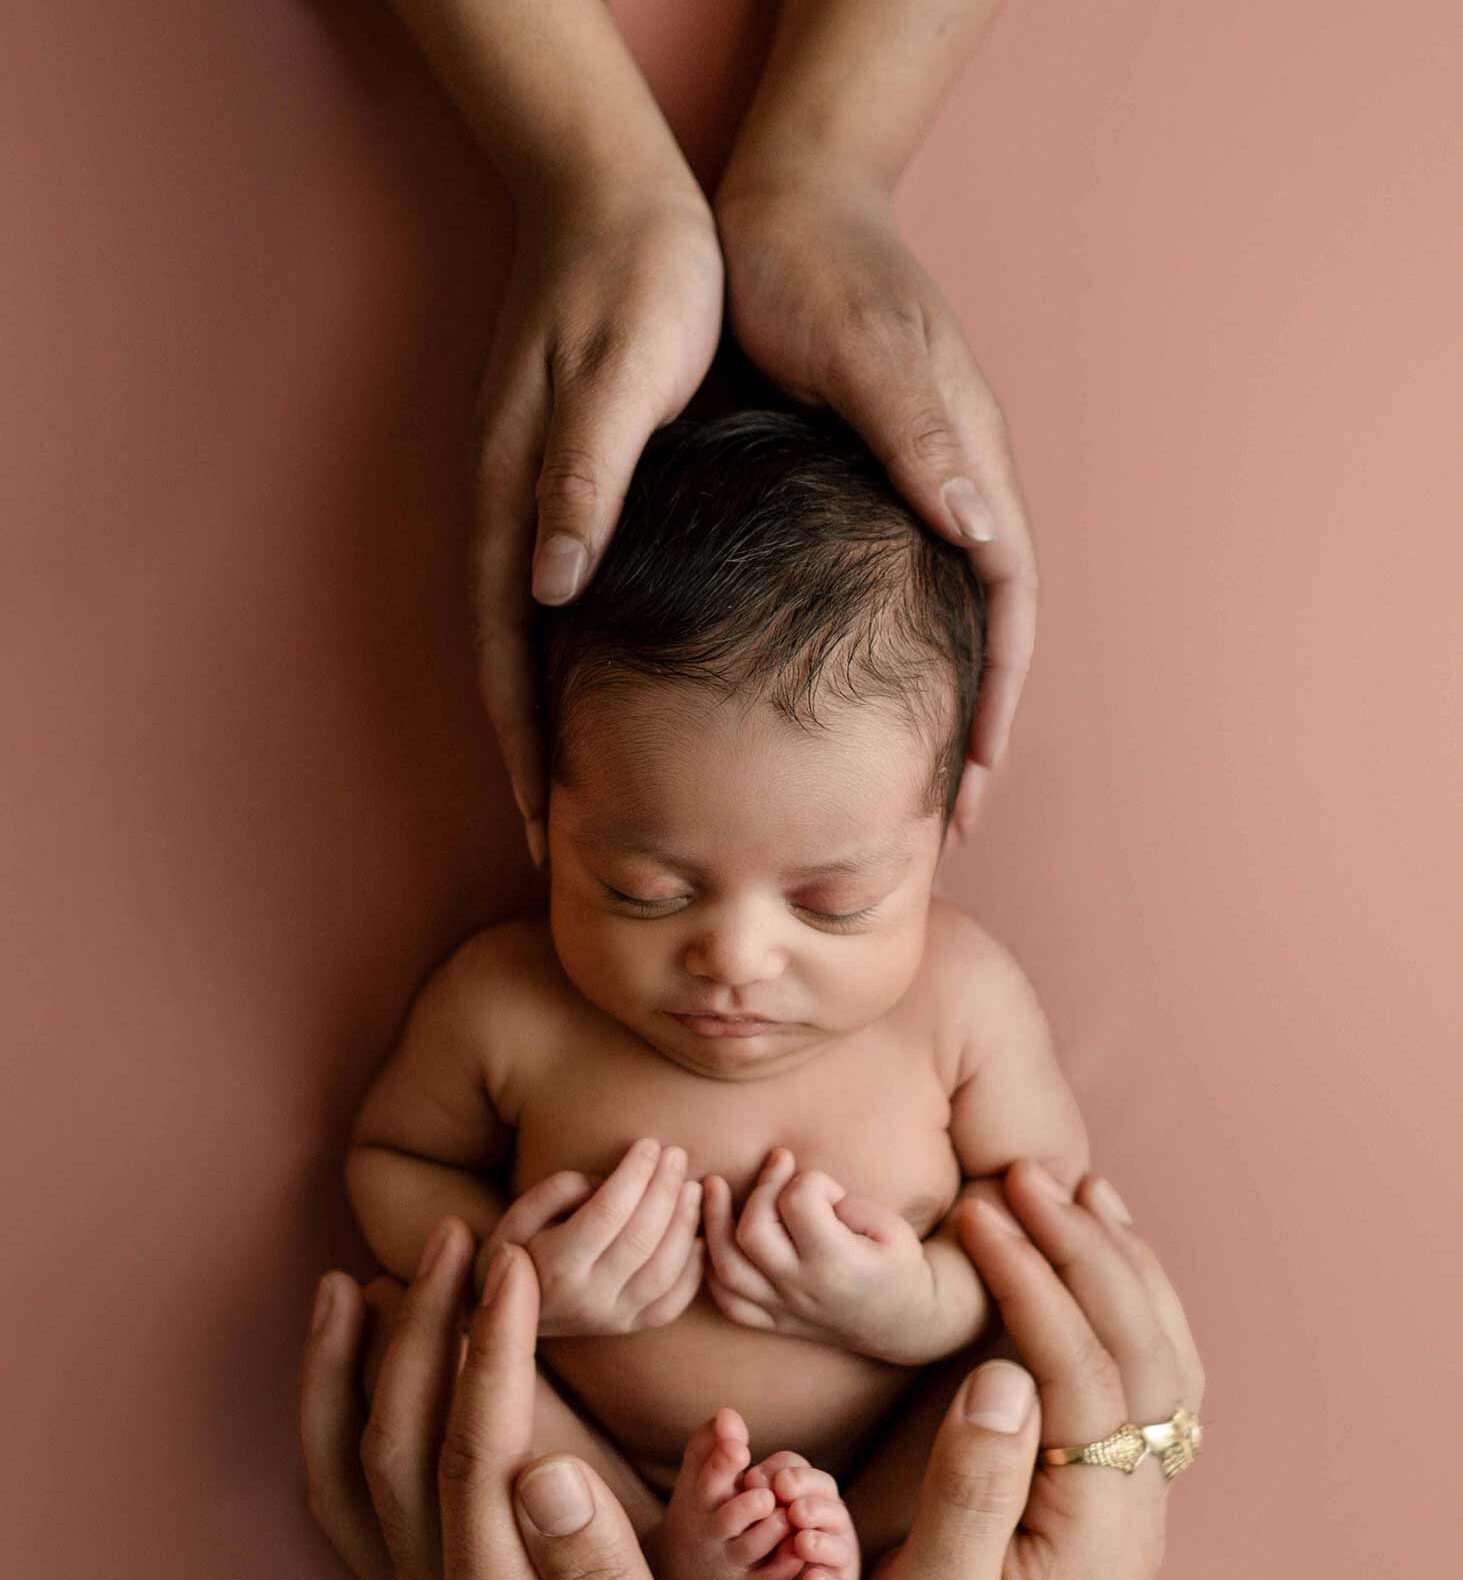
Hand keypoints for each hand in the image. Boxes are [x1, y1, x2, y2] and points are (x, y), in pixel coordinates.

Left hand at [300, 1221, 767, 1579]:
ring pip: (355, 1476)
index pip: (478, 1451)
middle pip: (402, 1444)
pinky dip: (337, 1438)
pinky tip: (354, 1384)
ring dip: (352, 1374)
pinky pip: (354, 1517)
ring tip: (360, 1283)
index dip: (492, 1348)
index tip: (516, 1263)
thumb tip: (549, 1471)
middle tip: (457, 1236)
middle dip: (424, 1328)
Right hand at [474, 182, 723, 864]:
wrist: (616, 190)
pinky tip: (614, 693)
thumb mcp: (616, 374)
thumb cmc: (634, 280)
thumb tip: (547, 586)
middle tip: (564, 849)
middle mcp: (516, 516)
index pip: (507, 661)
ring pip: (533, 644)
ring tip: (587, 797)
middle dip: (533, 765)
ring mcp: (537, 502)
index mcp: (519, 504)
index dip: (525, 754)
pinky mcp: (568, 483)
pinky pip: (563, 599)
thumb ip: (582, 479)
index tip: (545, 836)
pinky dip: (576, 664)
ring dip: (551, 724)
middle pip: (510, 671)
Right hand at [482, 1138, 704, 1334]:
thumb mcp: (518, 1215)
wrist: (509, 1315)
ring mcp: (612, 1318)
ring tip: (693, 1188)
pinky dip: (694, 1269)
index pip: (607, 1213)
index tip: (648, 1144)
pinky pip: (673, 1303)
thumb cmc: (518, 1249)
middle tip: (676, 1155)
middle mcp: (587, 1298)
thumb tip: (609, 1181)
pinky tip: (700, 1236)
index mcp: (556, 1266)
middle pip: (641, 1239)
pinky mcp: (630, 1327)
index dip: (634, 1174)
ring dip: (685, 1224)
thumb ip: (559, 1191)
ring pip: (664, 1271)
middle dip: (665, 1189)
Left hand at [702, 1147, 934, 1359]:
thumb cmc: (897, 1264)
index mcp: (837, 1263)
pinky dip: (712, 1267)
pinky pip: (727, 1300)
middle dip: (762, 1187)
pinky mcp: (772, 1321)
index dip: (812, 1180)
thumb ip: (844, 1205)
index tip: (830, 1188)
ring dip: (713, 1221)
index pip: (799, 1202)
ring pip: (727, 1266)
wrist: (903, 1322)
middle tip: (779, 1167)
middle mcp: (802, 1288)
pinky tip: (713, 1236)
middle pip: (753, 1231)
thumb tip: (794, 1189)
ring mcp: (783, 1308)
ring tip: (712, 1186)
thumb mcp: (891, 1226)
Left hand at [715, 175, 1037, 831]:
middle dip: (972, 728)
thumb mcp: (867, 351)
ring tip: (900, 784)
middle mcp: (950, 487)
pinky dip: (880, 654)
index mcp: (968, 465)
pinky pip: (888, 589)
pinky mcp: (859, 485)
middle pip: (983, 632)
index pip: (1008, 607)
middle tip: (942, 822)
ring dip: (931, 702)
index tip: (972, 788)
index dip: (998, 702)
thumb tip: (978, 534)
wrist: (780, 203)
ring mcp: (907, 488)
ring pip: (937, 619)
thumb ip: (922, 438)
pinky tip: (841, 697)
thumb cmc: (816, 271)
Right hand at [808, 1163, 1205, 1579]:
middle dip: (1084, 1253)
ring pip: (1159, 1363)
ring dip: (1118, 1268)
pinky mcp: (1099, 1503)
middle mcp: (1134, 1518)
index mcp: (1095, 1540)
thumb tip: (1003, 1376)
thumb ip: (969, 1495)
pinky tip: (1091, 1266)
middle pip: (1140, 1354)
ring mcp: (1127, 1510)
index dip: (1035, 1284)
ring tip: (1070, 1188)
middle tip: (1019, 1174)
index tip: (979, 1212)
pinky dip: (1123, 1311)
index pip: (1084, 1375)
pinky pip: (1139, 1387)